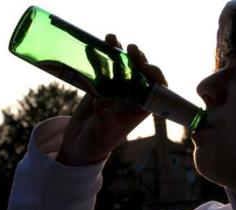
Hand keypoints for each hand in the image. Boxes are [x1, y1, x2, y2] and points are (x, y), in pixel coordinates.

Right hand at [55, 34, 166, 165]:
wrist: (79, 144)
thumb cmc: (98, 142)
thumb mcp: (104, 130)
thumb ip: (105, 116)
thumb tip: (103, 101)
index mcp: (141, 107)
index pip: (156, 88)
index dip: (155, 75)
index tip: (147, 67)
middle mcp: (132, 95)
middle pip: (139, 72)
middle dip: (137, 59)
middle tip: (131, 49)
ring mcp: (116, 88)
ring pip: (121, 66)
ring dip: (118, 52)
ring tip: (112, 39)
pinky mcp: (99, 85)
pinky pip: (102, 68)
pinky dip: (99, 56)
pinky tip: (95, 46)